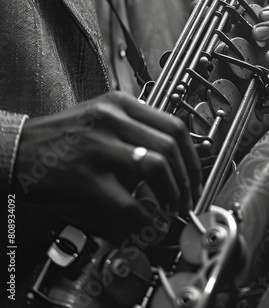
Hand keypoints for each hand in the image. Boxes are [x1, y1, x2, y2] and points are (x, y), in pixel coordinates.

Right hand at [13, 91, 201, 237]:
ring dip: (172, 192)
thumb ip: (135, 124)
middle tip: (188, 194)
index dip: (192, 153)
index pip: (174, 124)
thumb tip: (171, 149)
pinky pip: (127, 199)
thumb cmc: (63, 134)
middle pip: (170, 146)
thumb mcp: (101, 113)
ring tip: (172, 205)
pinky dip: (143, 213)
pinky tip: (145, 217)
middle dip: (187, 177)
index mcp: (120, 104)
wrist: (19, 147)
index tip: (195, 172)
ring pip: (155, 167)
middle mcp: (112, 120)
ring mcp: (99, 147)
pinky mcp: (86, 176)